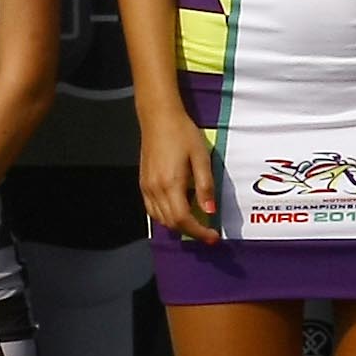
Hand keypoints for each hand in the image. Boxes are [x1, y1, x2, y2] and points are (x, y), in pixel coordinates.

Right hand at [137, 101, 218, 243]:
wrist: (159, 118)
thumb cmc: (182, 133)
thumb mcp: (201, 157)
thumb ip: (205, 186)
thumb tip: (210, 211)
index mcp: (170, 183)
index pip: (184, 219)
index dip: (199, 232)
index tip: (212, 237)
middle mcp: (155, 189)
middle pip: (172, 223)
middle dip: (191, 232)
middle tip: (208, 232)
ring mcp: (146, 187)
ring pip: (161, 219)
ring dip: (178, 226)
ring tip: (195, 222)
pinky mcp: (143, 183)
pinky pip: (152, 209)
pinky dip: (166, 217)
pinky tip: (178, 210)